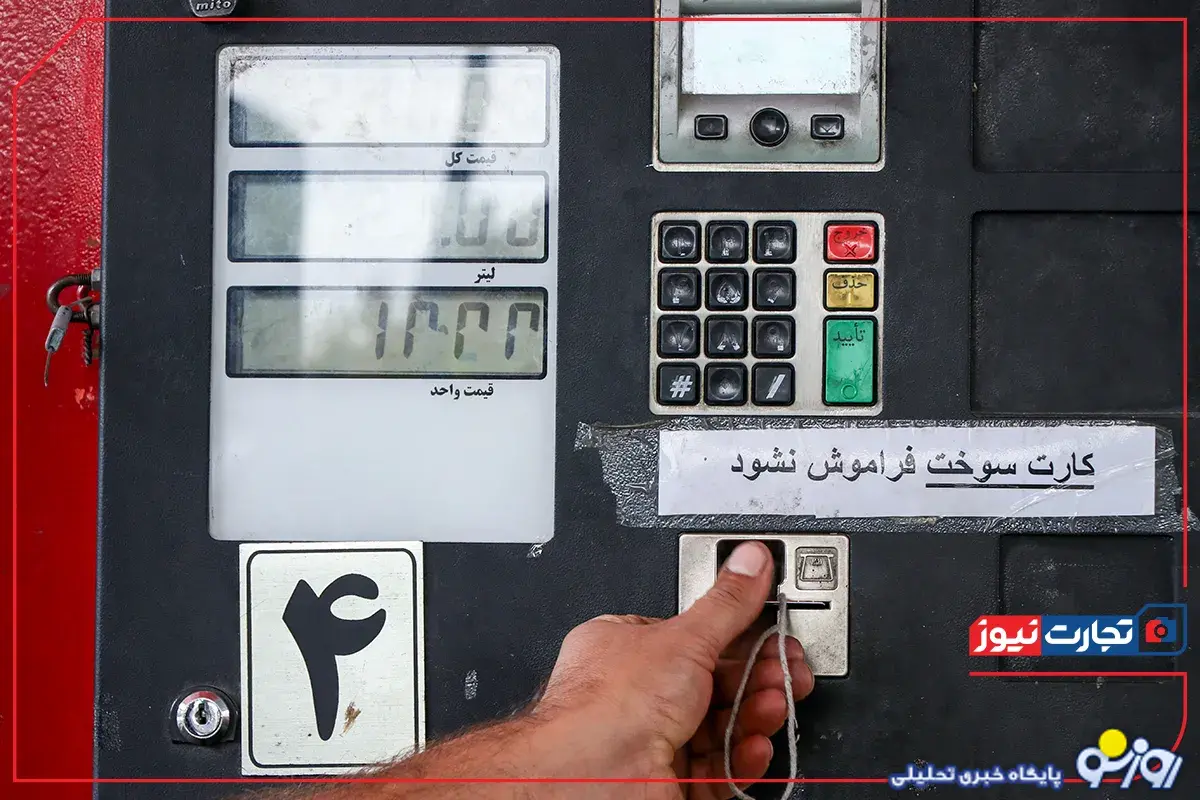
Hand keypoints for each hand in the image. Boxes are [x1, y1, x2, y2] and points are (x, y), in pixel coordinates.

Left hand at [534, 541, 813, 798]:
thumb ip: (726, 603)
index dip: (736, 637)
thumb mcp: (684, 637)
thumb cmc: (611, 704)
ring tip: (773, 705)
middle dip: (755, 678)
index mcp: (625, 648)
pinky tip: (754, 745)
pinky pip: (716, 767)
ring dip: (753, 714)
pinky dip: (741, 757)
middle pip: (711, 683)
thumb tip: (750, 561)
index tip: (771, 636)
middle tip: (785, 671)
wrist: (596, 774)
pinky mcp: (669, 780)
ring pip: (718, 726)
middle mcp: (634, 695)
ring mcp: (652, 740)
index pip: (692, 636)